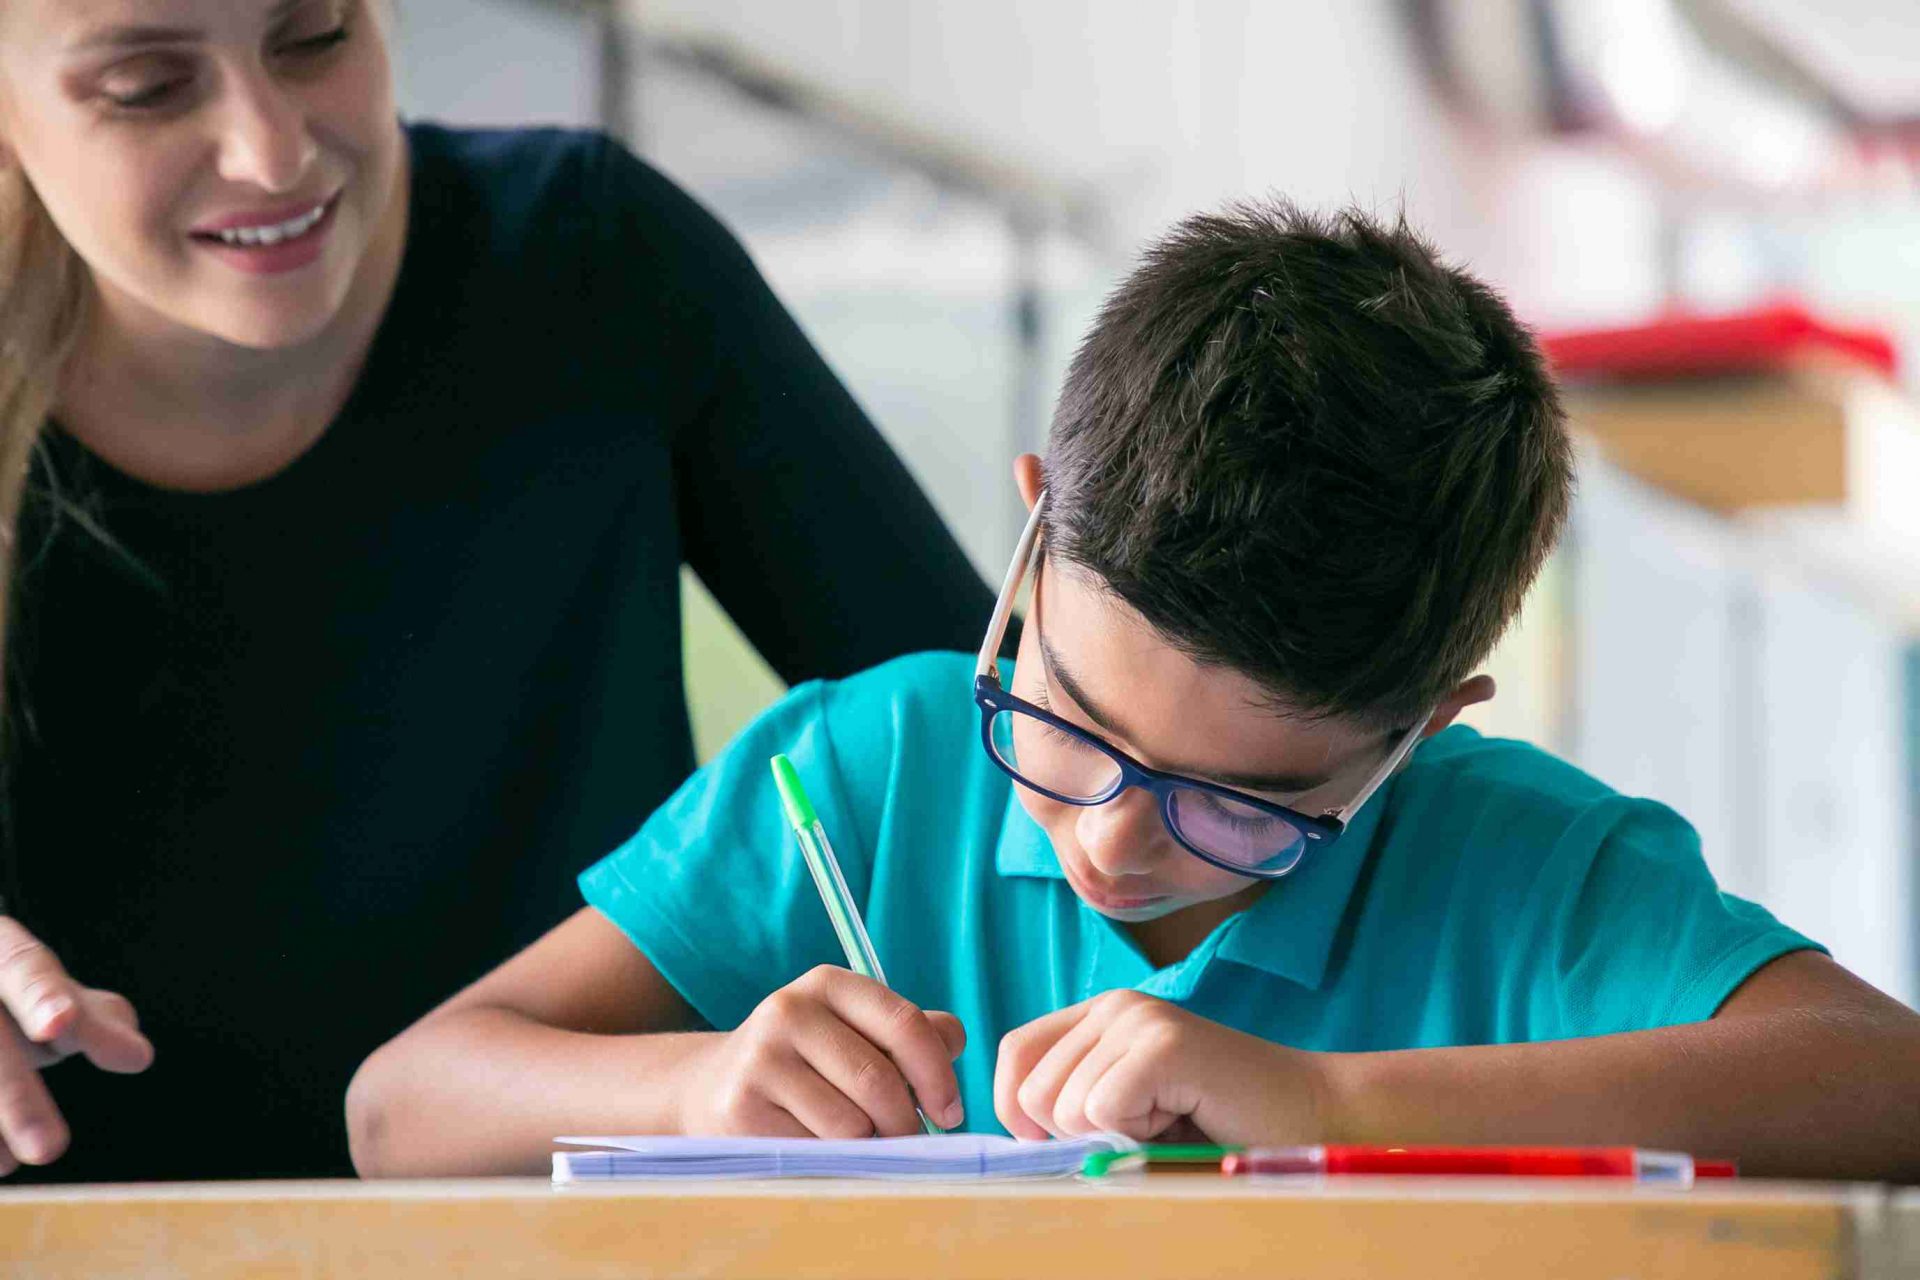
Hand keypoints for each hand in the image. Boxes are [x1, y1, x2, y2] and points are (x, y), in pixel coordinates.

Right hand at [0, 916, 154, 1174]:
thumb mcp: (58, 996)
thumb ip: (98, 1022)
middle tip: (50, 1149)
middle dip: (14, 1097)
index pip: (24, 968)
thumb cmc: (19, 995)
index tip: (59, 1025)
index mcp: (4, 953)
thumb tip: (138, 1057)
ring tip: (10, 1165)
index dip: (42, 996)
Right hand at [673, 965, 966, 1137]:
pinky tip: (820, 1148)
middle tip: (909, 1141)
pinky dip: (833, 1160)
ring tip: (860, 1141)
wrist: (716, 1085)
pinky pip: (815, 1150)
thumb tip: (953, 1043)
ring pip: (850, 1124)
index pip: (905, 1025)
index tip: (951, 1112)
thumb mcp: (857, 1030)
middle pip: (879, 1082)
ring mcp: (761, 1058)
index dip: (939, 1075)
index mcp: (829, 984)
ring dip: (869, 1145)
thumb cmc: (811, 1061)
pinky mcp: (741, 1107)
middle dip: (907, 1122)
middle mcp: (790, 1011)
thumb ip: (914, 1032)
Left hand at [994, 989, 1321, 1142]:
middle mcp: (1114, 1006)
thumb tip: (1015, 1138)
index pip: (1014, 1056)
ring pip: (1066, 1107)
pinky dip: (1140, 1134)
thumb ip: (1072, 1107)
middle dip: (1077, 1135)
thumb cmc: (1217, 1123)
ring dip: (1116, 1136)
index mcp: (1099, 1015)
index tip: (1065, 1141)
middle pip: (1032, 1091)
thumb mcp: (1128, 1110)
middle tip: (1144, 1126)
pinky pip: (1104, 1110)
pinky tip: (1182, 1115)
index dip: (1019, 1111)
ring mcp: (1139, 1019)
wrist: (1310, 1111)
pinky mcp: (1164, 1044)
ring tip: (1169, 1117)